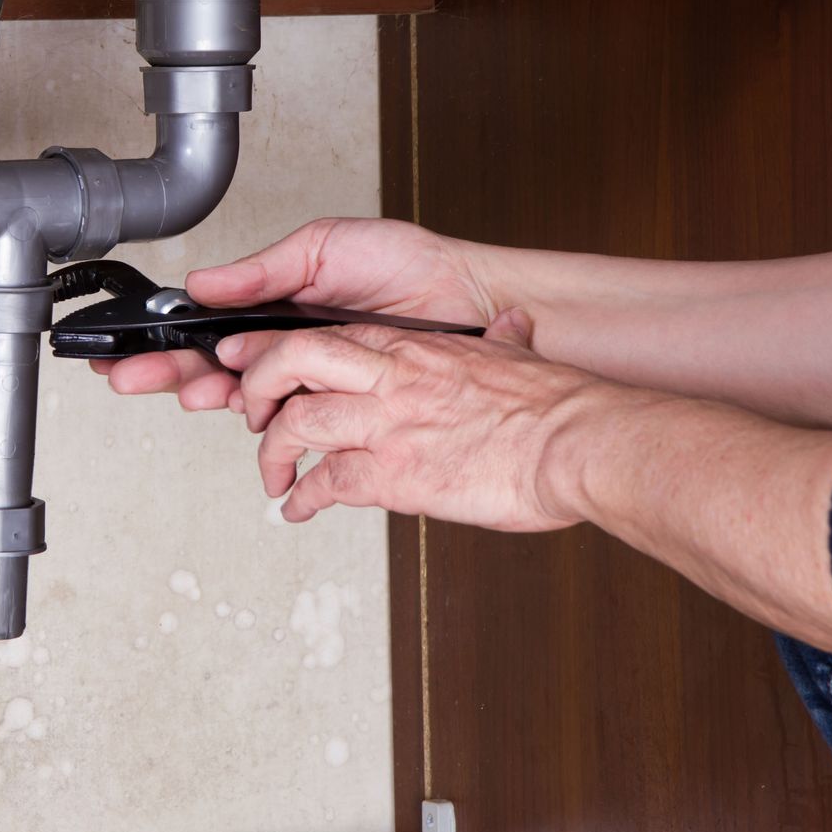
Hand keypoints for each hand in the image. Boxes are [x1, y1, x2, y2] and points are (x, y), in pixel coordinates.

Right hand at [93, 218, 498, 411]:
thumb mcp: (323, 247)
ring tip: (185, 390)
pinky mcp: (340, 406)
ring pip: (242, 396)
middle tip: (128, 377)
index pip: (205, 327)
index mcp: (274, 306)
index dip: (165, 341)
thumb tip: (202, 283)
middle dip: (165, 372)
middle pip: (209, 367)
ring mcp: (311, 378)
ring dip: (205, 392)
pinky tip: (244, 411)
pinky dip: (263, 418)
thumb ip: (261, 271)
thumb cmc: (407, 265)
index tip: (126, 350)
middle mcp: (287, 346)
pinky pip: (292, 418)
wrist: (470, 299)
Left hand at [220, 308, 608, 530]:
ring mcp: (389, 425)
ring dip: (272, 452)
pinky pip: (325, 484)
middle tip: (251, 414)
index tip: (258, 366)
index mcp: (413, 348)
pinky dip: (301, 498)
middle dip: (256, 387)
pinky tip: (296, 508)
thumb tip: (510, 324)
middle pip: (288, 363)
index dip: (278, 351)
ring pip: (295, 424)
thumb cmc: (555, 407)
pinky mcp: (396, 475)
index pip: (324, 336)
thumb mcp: (515, 355)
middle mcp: (391, 379)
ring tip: (272, 473)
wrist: (579, 445)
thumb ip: (500, 339)